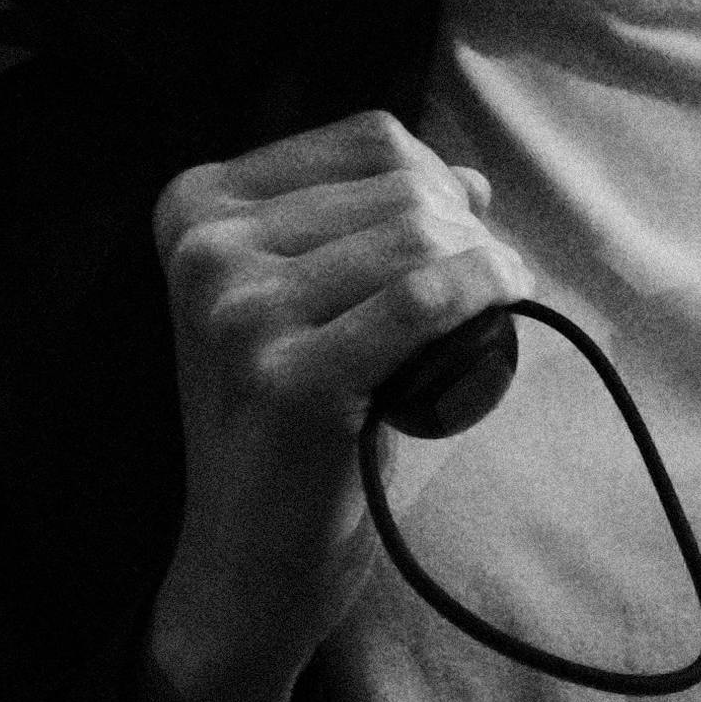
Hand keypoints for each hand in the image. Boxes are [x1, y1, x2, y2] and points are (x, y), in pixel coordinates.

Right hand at [142, 109, 533, 696]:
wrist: (248, 563)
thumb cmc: (296, 430)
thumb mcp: (315, 305)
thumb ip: (377, 230)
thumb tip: (469, 177)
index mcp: (195, 206)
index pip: (367, 138)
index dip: (439, 183)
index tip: (460, 242)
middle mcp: (203, 247)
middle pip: (399, 180)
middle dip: (466, 230)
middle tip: (486, 288)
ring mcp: (236, 310)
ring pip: (419, 232)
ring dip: (483, 264)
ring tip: (492, 307)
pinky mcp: (285, 376)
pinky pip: (425, 297)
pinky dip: (485, 292)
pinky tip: (506, 306)